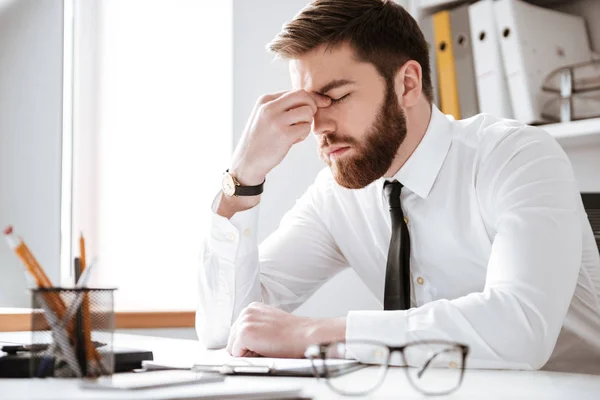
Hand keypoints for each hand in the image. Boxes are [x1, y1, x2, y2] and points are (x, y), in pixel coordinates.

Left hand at [226, 302, 345, 357]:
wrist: (305, 335)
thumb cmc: (293, 334)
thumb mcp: (270, 324)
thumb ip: (256, 328)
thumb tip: (242, 343)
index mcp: (252, 308)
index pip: (238, 331)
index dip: (249, 343)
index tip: (264, 342)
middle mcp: (246, 311)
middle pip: (232, 339)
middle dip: (245, 347)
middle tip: (267, 346)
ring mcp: (245, 321)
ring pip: (233, 347)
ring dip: (247, 352)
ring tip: (267, 347)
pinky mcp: (245, 333)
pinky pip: (236, 353)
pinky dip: (248, 357)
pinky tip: (264, 350)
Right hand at [230, 90, 331, 185]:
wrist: (247, 161)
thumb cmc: (260, 139)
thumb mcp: (264, 116)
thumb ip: (282, 106)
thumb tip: (312, 99)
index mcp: (265, 100)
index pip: (295, 91)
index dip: (310, 98)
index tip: (319, 105)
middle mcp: (270, 107)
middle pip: (303, 96)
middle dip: (312, 106)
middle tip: (307, 119)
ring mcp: (277, 121)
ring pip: (307, 112)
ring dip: (307, 123)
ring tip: (296, 132)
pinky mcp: (284, 135)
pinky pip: (306, 128)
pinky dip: (304, 135)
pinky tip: (293, 140)